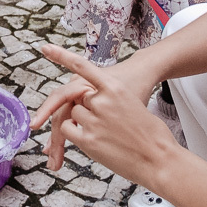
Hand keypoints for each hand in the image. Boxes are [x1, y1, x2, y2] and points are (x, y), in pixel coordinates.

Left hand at [33, 43, 181, 189]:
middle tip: (104, 123)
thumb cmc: (151, 133)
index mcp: (114, 87)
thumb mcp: (132, 104)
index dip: (61, 56)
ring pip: (72, 114)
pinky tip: (96, 142)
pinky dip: (75, 135)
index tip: (45, 48)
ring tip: (108, 135)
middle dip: (84, 109)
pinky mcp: (88, 140)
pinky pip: (69, 131)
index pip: (83, 67)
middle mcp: (101, 100)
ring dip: (82, 123)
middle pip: (76, 98)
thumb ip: (109, 100)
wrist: (161, 157)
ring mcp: (93, 120)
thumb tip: (90, 103)